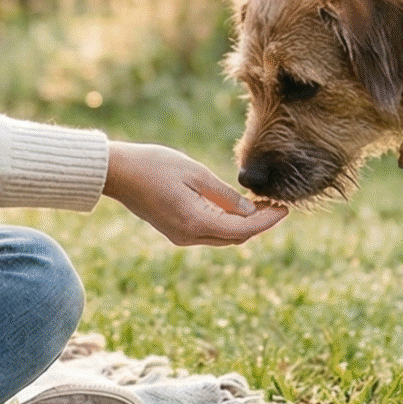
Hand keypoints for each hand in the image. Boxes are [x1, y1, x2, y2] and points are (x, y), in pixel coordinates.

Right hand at [103, 140, 288, 246]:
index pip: (243, 229)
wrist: (117, 173)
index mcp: (196, 222)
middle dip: (260, 224)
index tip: (285, 208)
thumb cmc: (155, 165)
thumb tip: (249, 211)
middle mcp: (189, 236)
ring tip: (262, 204)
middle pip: (236, 238)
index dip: (268, 220)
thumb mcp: (195, 173)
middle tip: (277, 204)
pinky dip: (227, 223)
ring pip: (223, 238)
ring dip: (244, 225)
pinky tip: (237, 207)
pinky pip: (210, 233)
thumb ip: (224, 195)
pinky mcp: (175, 231)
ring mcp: (180, 237)